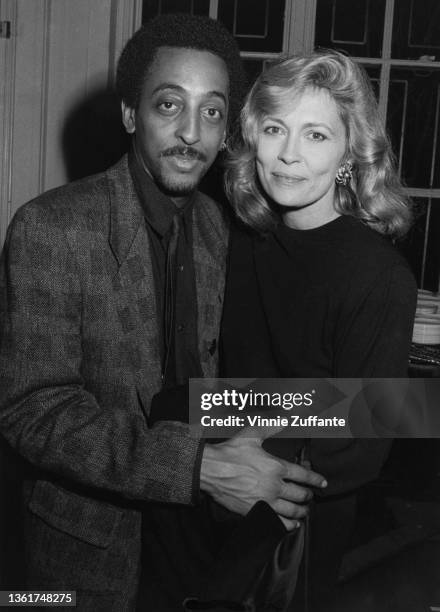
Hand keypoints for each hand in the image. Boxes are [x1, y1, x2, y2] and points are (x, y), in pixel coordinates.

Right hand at [200, 425, 326, 529]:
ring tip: (304, 511)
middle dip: (308, 496)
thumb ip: (270, 427)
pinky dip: (288, 525)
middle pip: (300, 494)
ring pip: (292, 510)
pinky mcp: (256, 511)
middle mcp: (274, 485)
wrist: (211, 470)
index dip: (316, 480)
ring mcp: (266, 500)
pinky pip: (278, 522)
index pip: (303, 475)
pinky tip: (292, 524)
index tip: (322, 483)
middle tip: (310, 496)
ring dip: (302, 511)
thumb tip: (284, 419)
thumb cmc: (230, 452)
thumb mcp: (252, 435)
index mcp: (276, 467)